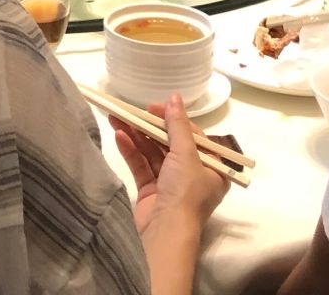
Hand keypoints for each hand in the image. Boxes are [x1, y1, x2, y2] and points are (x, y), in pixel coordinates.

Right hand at [111, 94, 229, 236]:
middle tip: (132, 110)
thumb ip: (177, 125)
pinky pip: (142, 167)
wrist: (166, 231)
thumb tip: (174, 97)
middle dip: (150, 127)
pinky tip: (119, 136)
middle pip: (170, 144)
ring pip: (153, 154)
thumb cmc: (185, 191)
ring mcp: (171, 186)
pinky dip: (131, 152)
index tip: (155, 108)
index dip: (174, 120)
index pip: (193, 137)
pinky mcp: (152, 193)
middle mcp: (193, 177)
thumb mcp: (185, 153)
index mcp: (212, 168)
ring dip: (136, 136)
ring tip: (116, 117)